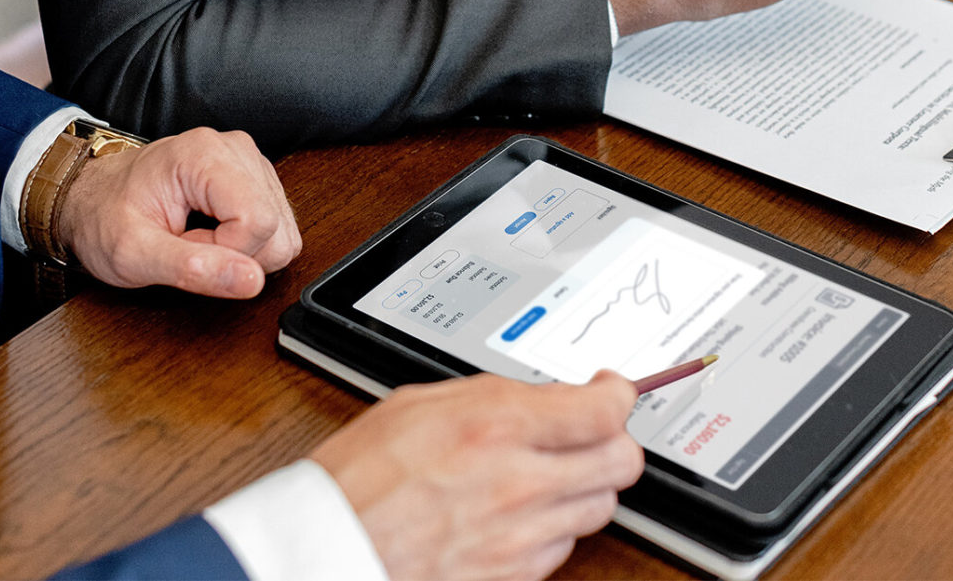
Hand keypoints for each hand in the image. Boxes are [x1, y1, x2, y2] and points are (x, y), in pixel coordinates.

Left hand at [58, 127, 301, 297]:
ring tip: (198, 237)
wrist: (91, 198)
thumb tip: (252, 280)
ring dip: (243, 251)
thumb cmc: (104, 218)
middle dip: (237, 254)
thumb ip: (193, 268)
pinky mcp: (257, 180)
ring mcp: (250, 163)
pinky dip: (248, 244)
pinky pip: (277, 229)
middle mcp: (236, 151)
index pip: (258, 222)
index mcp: (205, 155)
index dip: (226, 253)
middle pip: (277, 229)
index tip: (185, 247)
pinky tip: (213, 232)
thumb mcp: (132, 254)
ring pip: (283, 233)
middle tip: (189, 244)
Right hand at [311, 371, 643, 580]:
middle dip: (614, 439)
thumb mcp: (422, 402)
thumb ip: (498, 396)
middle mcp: (520, 484)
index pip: (603, 411)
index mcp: (496, 428)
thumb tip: (550, 396)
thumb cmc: (362, 474)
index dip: (618, 395)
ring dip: (586, 483)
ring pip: (600, 506)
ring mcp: (521, 537)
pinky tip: (523, 509)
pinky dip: (555, 524)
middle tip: (591, 429)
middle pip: (620, 462)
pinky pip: (565, 546)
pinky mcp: (514, 576)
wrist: (332, 545)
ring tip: (548, 470)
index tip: (610, 390)